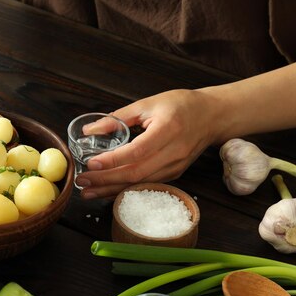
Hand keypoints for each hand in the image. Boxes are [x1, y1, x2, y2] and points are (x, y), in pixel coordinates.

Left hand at [75, 89, 218, 198]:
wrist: (212, 116)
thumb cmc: (181, 105)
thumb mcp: (148, 103)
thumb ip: (117, 118)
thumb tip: (89, 130)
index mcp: (168, 129)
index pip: (137, 151)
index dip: (113, 160)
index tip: (91, 164)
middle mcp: (174, 152)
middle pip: (136, 173)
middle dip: (106, 180)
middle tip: (82, 182)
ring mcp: (176, 166)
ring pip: (141, 184)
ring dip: (112, 190)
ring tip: (88, 192)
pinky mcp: (175, 174)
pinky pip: (147, 186)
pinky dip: (126, 190)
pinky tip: (108, 192)